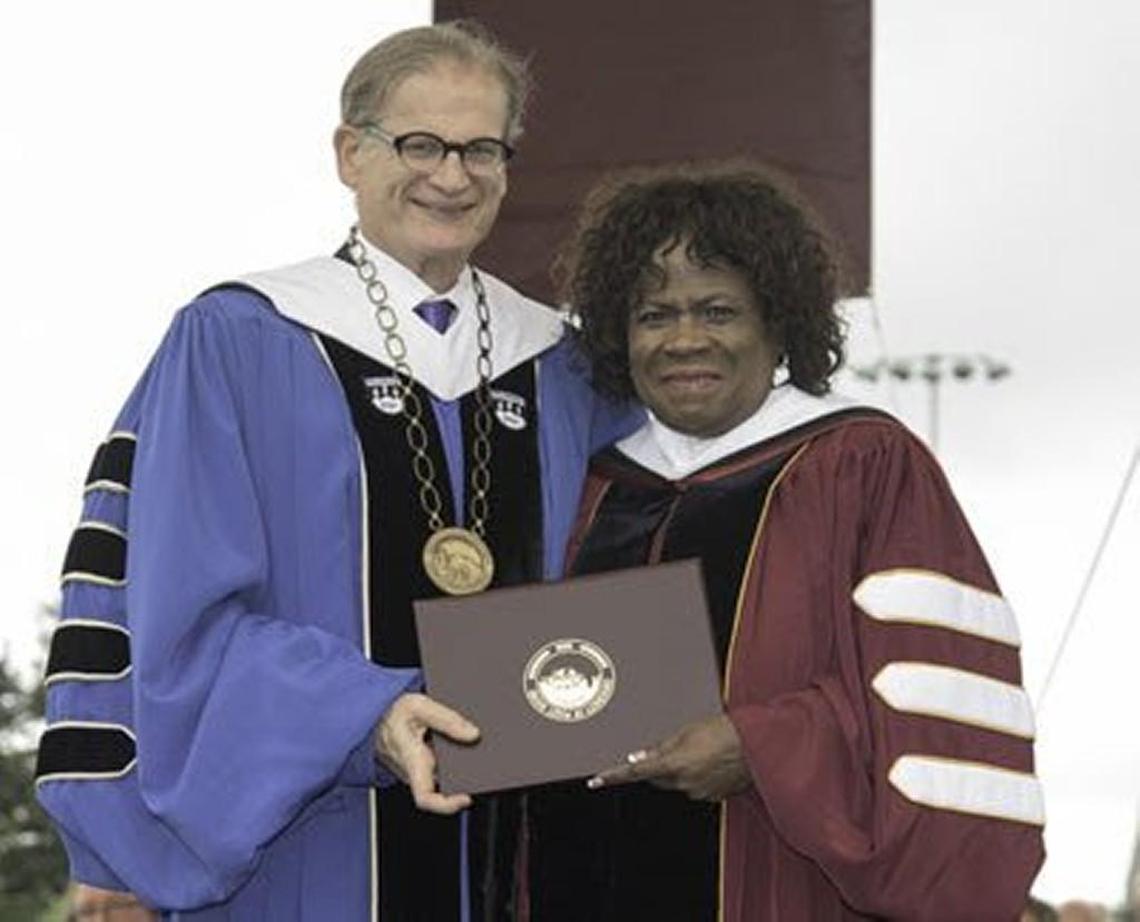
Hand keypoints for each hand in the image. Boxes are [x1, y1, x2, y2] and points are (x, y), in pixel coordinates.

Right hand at [374, 692, 479, 813]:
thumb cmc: (392, 712)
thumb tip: (473, 734)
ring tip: (486, 744)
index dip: (447, 804)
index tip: (467, 797)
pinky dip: (459, 752)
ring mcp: (422, 767)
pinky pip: (445, 762)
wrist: (376, 712)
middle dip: (470, 776)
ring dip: (467, 762)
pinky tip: (472, 736)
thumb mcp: (418, 706)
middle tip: (491, 761)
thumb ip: (446, 719)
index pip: (425, 797)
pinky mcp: (425, 760)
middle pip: (447, 784)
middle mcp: (418, 770)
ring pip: (448, 773)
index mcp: (412, 762)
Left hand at [587, 714, 750, 800]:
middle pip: (656, 778)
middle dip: (656, 765)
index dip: (614, 775)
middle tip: (672, 746)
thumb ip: (661, 747)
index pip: (636, 772)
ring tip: (702, 748)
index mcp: (676, 764)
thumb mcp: (688, 730)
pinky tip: (711, 759)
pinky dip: (696, 774)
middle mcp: (685, 784)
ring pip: (676, 782)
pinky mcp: (713, 797)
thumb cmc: (725, 730)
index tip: (596, 779)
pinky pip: (694, 786)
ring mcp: (699, 793)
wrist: (760, 745)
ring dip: (679, 768)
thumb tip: (639, 757)